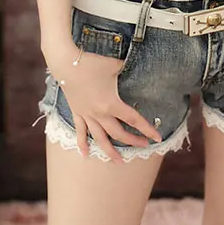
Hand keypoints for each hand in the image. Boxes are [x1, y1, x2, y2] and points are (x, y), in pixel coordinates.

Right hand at [44, 44, 161, 161]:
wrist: (66, 63)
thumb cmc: (92, 63)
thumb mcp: (114, 65)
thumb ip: (126, 69)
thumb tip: (133, 67)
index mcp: (111, 104)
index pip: (133, 119)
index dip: (146, 129)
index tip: (157, 138)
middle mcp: (100, 114)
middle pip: (118, 133)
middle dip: (132, 141)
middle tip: (143, 146)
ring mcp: (87, 115)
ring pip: (100, 138)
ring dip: (110, 151)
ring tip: (119, 161)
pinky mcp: (77, 112)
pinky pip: (80, 131)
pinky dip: (83, 144)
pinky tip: (85, 155)